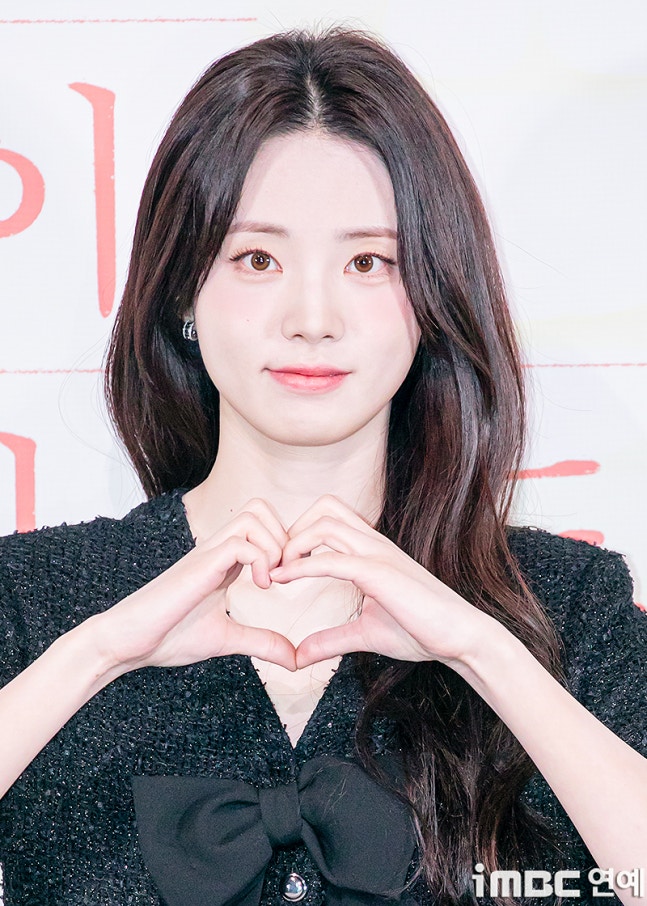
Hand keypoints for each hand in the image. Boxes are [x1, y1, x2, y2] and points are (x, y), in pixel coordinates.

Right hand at [90, 499, 296, 675]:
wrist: (127, 642)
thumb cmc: (168, 637)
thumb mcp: (226, 639)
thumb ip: (261, 643)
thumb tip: (295, 660)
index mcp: (225, 560)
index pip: (263, 524)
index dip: (286, 543)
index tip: (291, 577)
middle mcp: (217, 548)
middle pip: (261, 507)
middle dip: (285, 536)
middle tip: (286, 573)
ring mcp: (207, 553)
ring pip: (253, 515)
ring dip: (274, 544)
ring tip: (272, 580)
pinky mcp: (199, 565)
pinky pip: (240, 543)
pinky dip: (261, 561)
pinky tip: (261, 588)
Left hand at [270, 495, 492, 669]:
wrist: (460, 638)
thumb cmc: (421, 631)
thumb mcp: (365, 634)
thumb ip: (330, 639)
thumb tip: (299, 655)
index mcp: (372, 550)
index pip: (330, 517)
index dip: (299, 533)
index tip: (280, 564)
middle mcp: (374, 543)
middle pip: (324, 508)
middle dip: (292, 529)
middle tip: (275, 563)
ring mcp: (378, 554)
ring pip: (325, 524)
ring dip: (292, 544)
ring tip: (276, 571)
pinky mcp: (380, 573)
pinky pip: (333, 558)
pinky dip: (303, 565)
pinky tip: (285, 579)